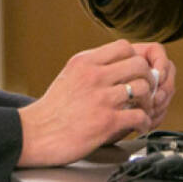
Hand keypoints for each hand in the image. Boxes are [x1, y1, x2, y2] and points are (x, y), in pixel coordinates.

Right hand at [17, 39, 167, 167]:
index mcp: (85, 62)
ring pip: (143, 88)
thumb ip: (92, 68)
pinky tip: (139, 125)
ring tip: (144, 109)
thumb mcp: (69, 75)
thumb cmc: (51, 109)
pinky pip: (139, 115)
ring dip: (148, 100)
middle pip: (138, 64)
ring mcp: (101, 98)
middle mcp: (94, 76)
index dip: (136, 58)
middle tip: (147, 89)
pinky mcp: (106, 121)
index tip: (137, 71)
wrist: (34, 134)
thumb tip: (116, 65)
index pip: (124, 46)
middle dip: (148, 77)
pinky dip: (144, 121)